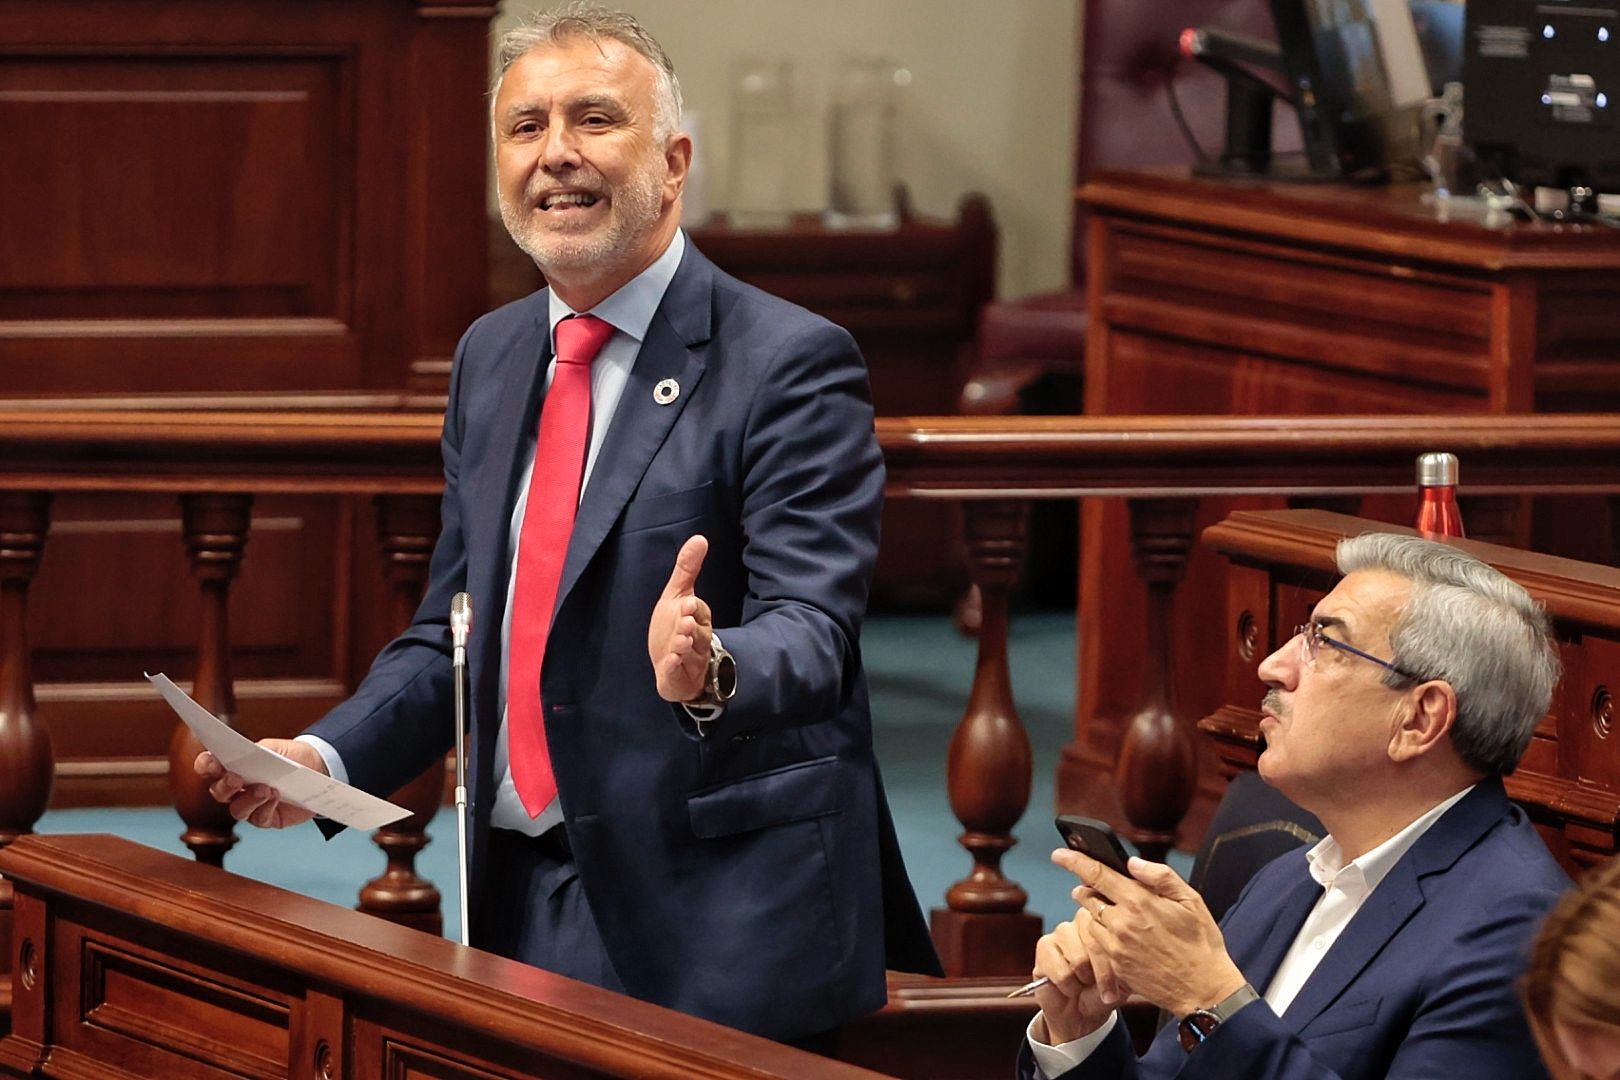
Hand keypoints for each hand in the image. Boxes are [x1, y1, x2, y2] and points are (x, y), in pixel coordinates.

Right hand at [193, 739, 326, 828]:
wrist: (317, 768)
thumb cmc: (290, 756)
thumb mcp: (274, 749)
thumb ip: (256, 753)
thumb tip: (245, 757)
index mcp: (232, 767)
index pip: (210, 768)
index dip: (206, 766)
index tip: (210, 760)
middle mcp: (236, 789)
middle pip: (219, 792)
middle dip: (225, 786)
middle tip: (235, 778)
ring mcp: (250, 806)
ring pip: (237, 810)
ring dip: (248, 800)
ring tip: (263, 789)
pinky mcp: (266, 818)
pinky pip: (260, 818)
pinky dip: (266, 807)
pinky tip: (275, 796)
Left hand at [647, 534, 713, 702]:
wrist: (673, 665)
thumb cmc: (677, 626)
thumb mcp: (678, 594)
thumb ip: (688, 568)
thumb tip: (700, 537)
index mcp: (698, 618)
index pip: (699, 612)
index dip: (693, 609)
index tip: (687, 603)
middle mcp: (697, 639)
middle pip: (698, 633)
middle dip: (690, 628)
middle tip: (684, 623)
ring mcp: (688, 659)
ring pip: (689, 653)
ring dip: (683, 647)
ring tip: (678, 642)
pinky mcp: (677, 675)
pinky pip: (678, 672)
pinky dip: (674, 668)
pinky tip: (669, 662)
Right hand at [1030, 909, 1119, 1044]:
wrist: (1078, 1013)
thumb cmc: (1102, 991)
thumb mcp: (1121, 981)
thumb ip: (1123, 966)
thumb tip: (1125, 958)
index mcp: (1106, 924)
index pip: (1113, 934)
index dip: (1117, 962)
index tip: (1123, 985)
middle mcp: (1082, 921)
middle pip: (1095, 945)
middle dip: (1103, 976)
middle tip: (1108, 994)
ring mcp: (1061, 932)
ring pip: (1079, 959)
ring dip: (1084, 980)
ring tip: (1084, 985)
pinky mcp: (1044, 946)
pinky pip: (1062, 972)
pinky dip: (1069, 988)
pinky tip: (1069, 988)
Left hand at [1055, 849, 1248, 1017]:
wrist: (1204, 990)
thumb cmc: (1200, 942)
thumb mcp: (1190, 901)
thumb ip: (1160, 876)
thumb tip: (1132, 862)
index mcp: (1139, 902)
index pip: (1096, 874)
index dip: (1074, 861)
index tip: (1058, 854)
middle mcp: (1121, 923)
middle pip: (1087, 897)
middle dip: (1088, 888)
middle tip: (1100, 887)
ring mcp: (1116, 947)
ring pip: (1091, 920)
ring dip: (1097, 912)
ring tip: (1118, 914)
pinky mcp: (1115, 966)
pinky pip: (1098, 944)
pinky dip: (1104, 934)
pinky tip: (1124, 936)